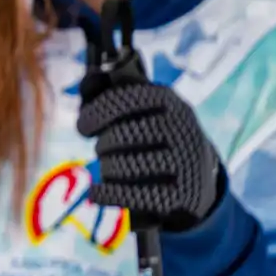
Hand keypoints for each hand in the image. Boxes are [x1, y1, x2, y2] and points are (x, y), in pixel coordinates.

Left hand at [77, 79, 221, 230]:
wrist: (193, 174)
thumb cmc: (150, 135)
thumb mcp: (137, 110)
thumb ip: (109, 94)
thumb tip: (88, 80)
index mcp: (168, 101)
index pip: (128, 99)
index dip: (98, 113)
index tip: (83, 128)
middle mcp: (181, 128)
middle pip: (125, 135)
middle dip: (104, 145)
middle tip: (102, 150)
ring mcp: (186, 162)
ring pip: (129, 165)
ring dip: (108, 168)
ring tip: (108, 168)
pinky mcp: (182, 194)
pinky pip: (136, 195)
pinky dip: (108, 194)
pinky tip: (95, 193)